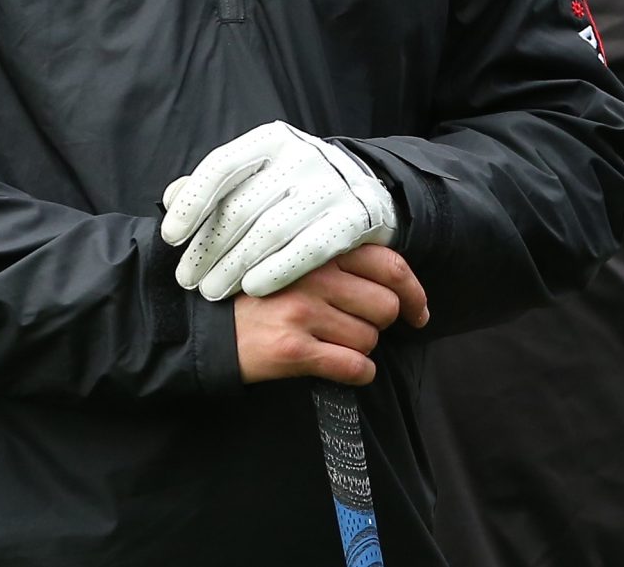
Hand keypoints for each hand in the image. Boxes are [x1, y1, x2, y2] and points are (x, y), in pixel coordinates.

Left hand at [160, 121, 398, 299]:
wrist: (369, 192)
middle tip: (187, 278)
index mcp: (272, 140)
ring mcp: (331, 186)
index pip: (221, 166)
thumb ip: (216, 185)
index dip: (192, 204)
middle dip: (208, 247)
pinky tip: (253, 288)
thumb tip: (170, 198)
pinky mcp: (354, 217)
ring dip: (234, 266)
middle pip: (242, 206)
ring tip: (212, 290)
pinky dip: (276, 271)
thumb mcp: (259, 174)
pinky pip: (308, 249)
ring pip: (270, 231)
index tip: (172, 238)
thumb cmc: (297, 186)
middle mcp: (302, 155)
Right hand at [234, 246, 432, 385]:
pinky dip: (358, 374)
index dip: (414, 293)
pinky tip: (344, 370)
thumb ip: (338, 260)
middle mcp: (315, 276)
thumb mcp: (295, 260)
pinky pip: (352, 367)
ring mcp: (304, 313)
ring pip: (369, 340)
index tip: (418, 311)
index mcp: (319, 249)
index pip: (390, 265)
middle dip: (381, 324)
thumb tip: (396, 280)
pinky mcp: (293, 350)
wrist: (205, 326)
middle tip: (363, 329)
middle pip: (385, 307)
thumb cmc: (258, 293)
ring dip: (361, 349)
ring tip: (334, 344)